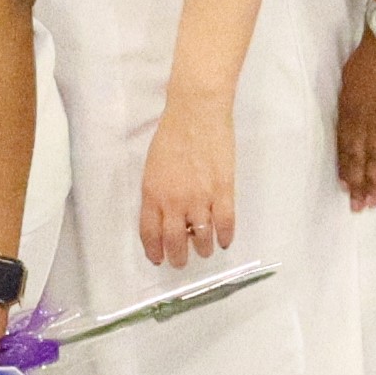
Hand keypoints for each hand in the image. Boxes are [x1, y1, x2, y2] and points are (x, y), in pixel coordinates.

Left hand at [140, 91, 237, 265]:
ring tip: (205, 250)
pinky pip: (225, 225)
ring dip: (203, 250)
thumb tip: (166, 217)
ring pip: (202, 239)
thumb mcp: (153, 167)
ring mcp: (200, 198)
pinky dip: (225, 237)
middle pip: (175, 243)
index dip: (154, 251)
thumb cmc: (172, 134)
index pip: (150, 234)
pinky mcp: (223, 191)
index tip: (158, 259)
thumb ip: (157, 194)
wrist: (196, 112)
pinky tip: (225, 240)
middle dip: (178, 258)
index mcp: (153, 193)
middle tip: (181, 262)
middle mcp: (174, 201)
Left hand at [335, 31, 375, 209]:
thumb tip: (348, 120)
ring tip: (373, 202)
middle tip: (356, 207)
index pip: (342, 148)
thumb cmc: (366, 59)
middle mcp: (362, 121)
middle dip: (356, 184)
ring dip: (374, 182)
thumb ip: (348, 104)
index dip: (344, 169)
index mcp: (346, 112)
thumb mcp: (347, 82)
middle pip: (357, 158)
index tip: (344, 188)